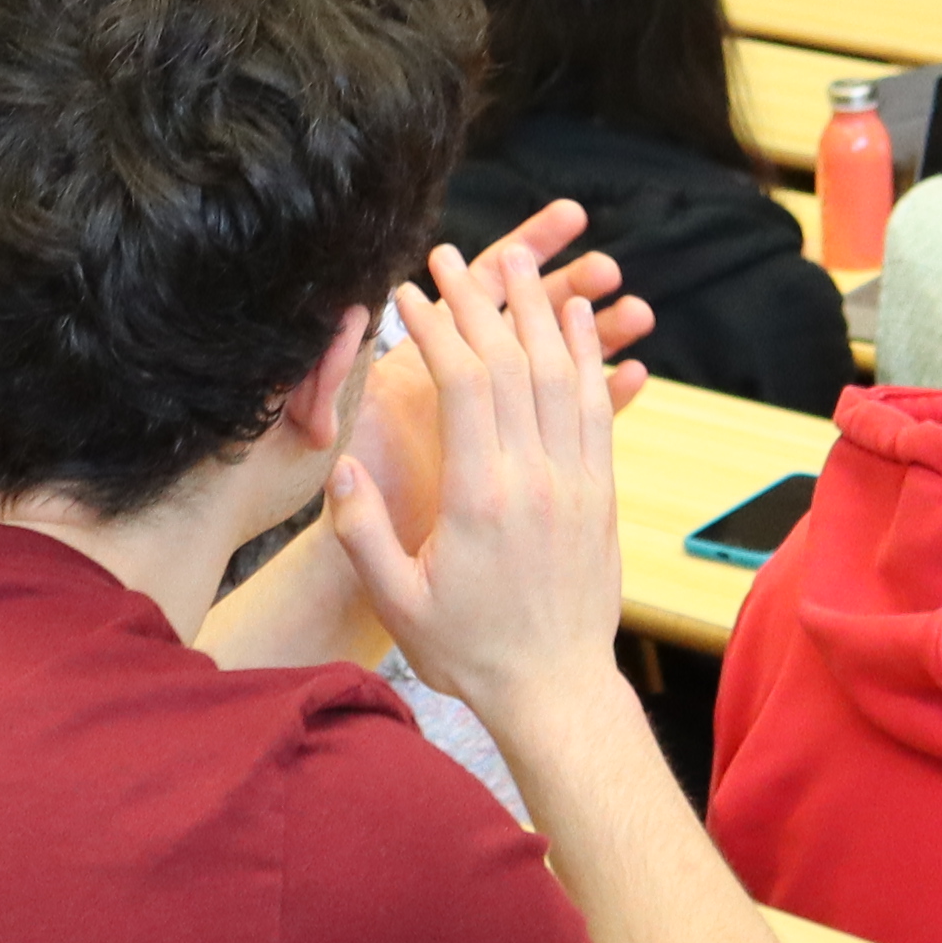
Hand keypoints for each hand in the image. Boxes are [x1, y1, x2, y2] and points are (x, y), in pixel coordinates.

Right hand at [323, 235, 628, 735]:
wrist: (555, 688)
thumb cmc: (469, 649)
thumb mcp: (397, 600)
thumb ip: (362, 533)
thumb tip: (341, 468)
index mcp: (481, 496)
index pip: (464, 384)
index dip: (437, 327)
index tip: (410, 291)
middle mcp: (536, 476)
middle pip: (513, 362)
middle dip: (481, 300)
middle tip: (453, 254)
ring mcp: (576, 480)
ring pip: (562, 374)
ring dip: (539, 311)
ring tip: (519, 262)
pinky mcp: (600, 491)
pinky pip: (597, 407)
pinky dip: (588, 356)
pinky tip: (578, 319)